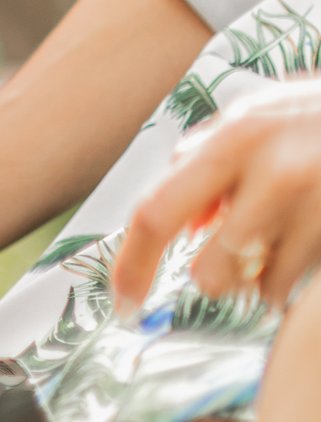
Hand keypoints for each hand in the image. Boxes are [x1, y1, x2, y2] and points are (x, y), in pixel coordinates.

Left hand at [113, 79, 320, 310]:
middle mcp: (274, 172)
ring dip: (268, 278)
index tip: (120, 305)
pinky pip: (301, 287)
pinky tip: (317, 244)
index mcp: (235, 137)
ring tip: (294, 239)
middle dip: (218, 277)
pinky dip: (300, 279)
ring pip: (264, 285)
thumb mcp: (266, 116)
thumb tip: (184, 219)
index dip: (132, 265)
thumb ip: (212, 159)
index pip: (157, 213)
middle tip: (240, 261)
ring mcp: (319, 206)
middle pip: (213, 270)